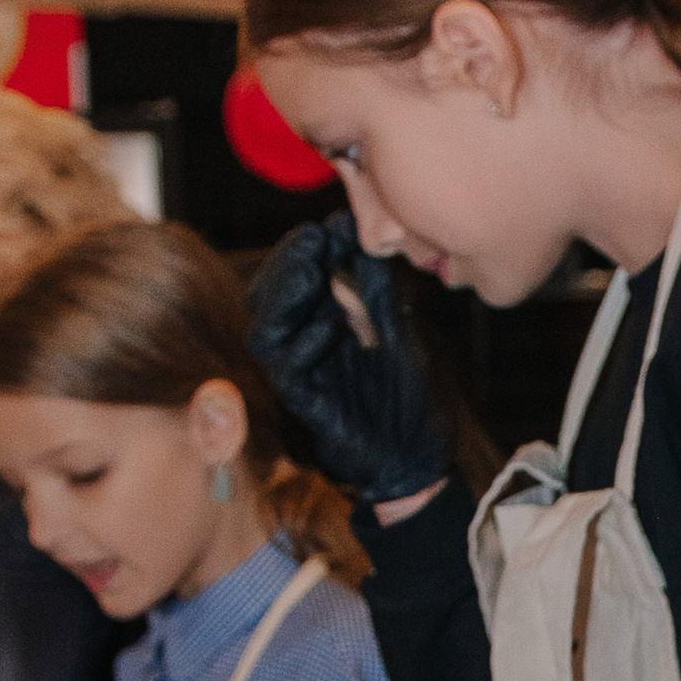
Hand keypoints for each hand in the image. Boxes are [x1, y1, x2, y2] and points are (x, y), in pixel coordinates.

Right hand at [247, 211, 450, 503]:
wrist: (413, 457)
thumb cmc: (406, 397)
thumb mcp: (398, 329)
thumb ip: (378, 290)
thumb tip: (364, 238)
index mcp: (321, 319)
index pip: (297, 273)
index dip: (312, 245)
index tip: (337, 222)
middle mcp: (302, 342)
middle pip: (270, 292)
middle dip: (290, 259)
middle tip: (314, 236)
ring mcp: (299, 372)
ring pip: (267, 326)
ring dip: (287, 292)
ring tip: (312, 267)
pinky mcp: (304, 401)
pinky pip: (287, 370)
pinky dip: (305, 344)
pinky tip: (330, 327)